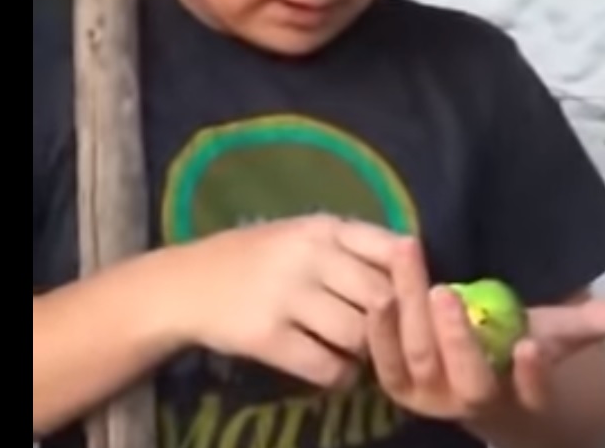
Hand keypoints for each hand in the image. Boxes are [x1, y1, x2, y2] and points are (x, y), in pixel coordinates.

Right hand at [167, 215, 402, 389]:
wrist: (187, 284)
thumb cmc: (258, 260)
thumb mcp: (304, 237)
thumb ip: (355, 250)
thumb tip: (417, 279)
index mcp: (325, 227)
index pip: (395, 250)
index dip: (414, 282)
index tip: (413, 303)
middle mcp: (309, 255)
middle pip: (384, 299)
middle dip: (391, 326)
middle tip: (383, 339)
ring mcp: (286, 295)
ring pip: (359, 336)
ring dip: (366, 354)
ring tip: (353, 353)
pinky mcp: (266, 336)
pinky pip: (325, 367)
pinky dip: (338, 377)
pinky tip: (331, 370)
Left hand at [366, 238, 604, 420]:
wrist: (477, 391)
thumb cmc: (517, 353)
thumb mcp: (555, 337)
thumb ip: (588, 323)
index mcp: (521, 397)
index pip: (533, 391)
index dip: (532, 372)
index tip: (532, 344)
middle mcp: (474, 405)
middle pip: (467, 376)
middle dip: (455, 337)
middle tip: (446, 291)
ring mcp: (432, 399)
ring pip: (420, 359)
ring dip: (409, 314)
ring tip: (408, 262)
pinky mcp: (397, 386)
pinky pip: (385, 362)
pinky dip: (379, 331)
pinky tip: (378, 292)